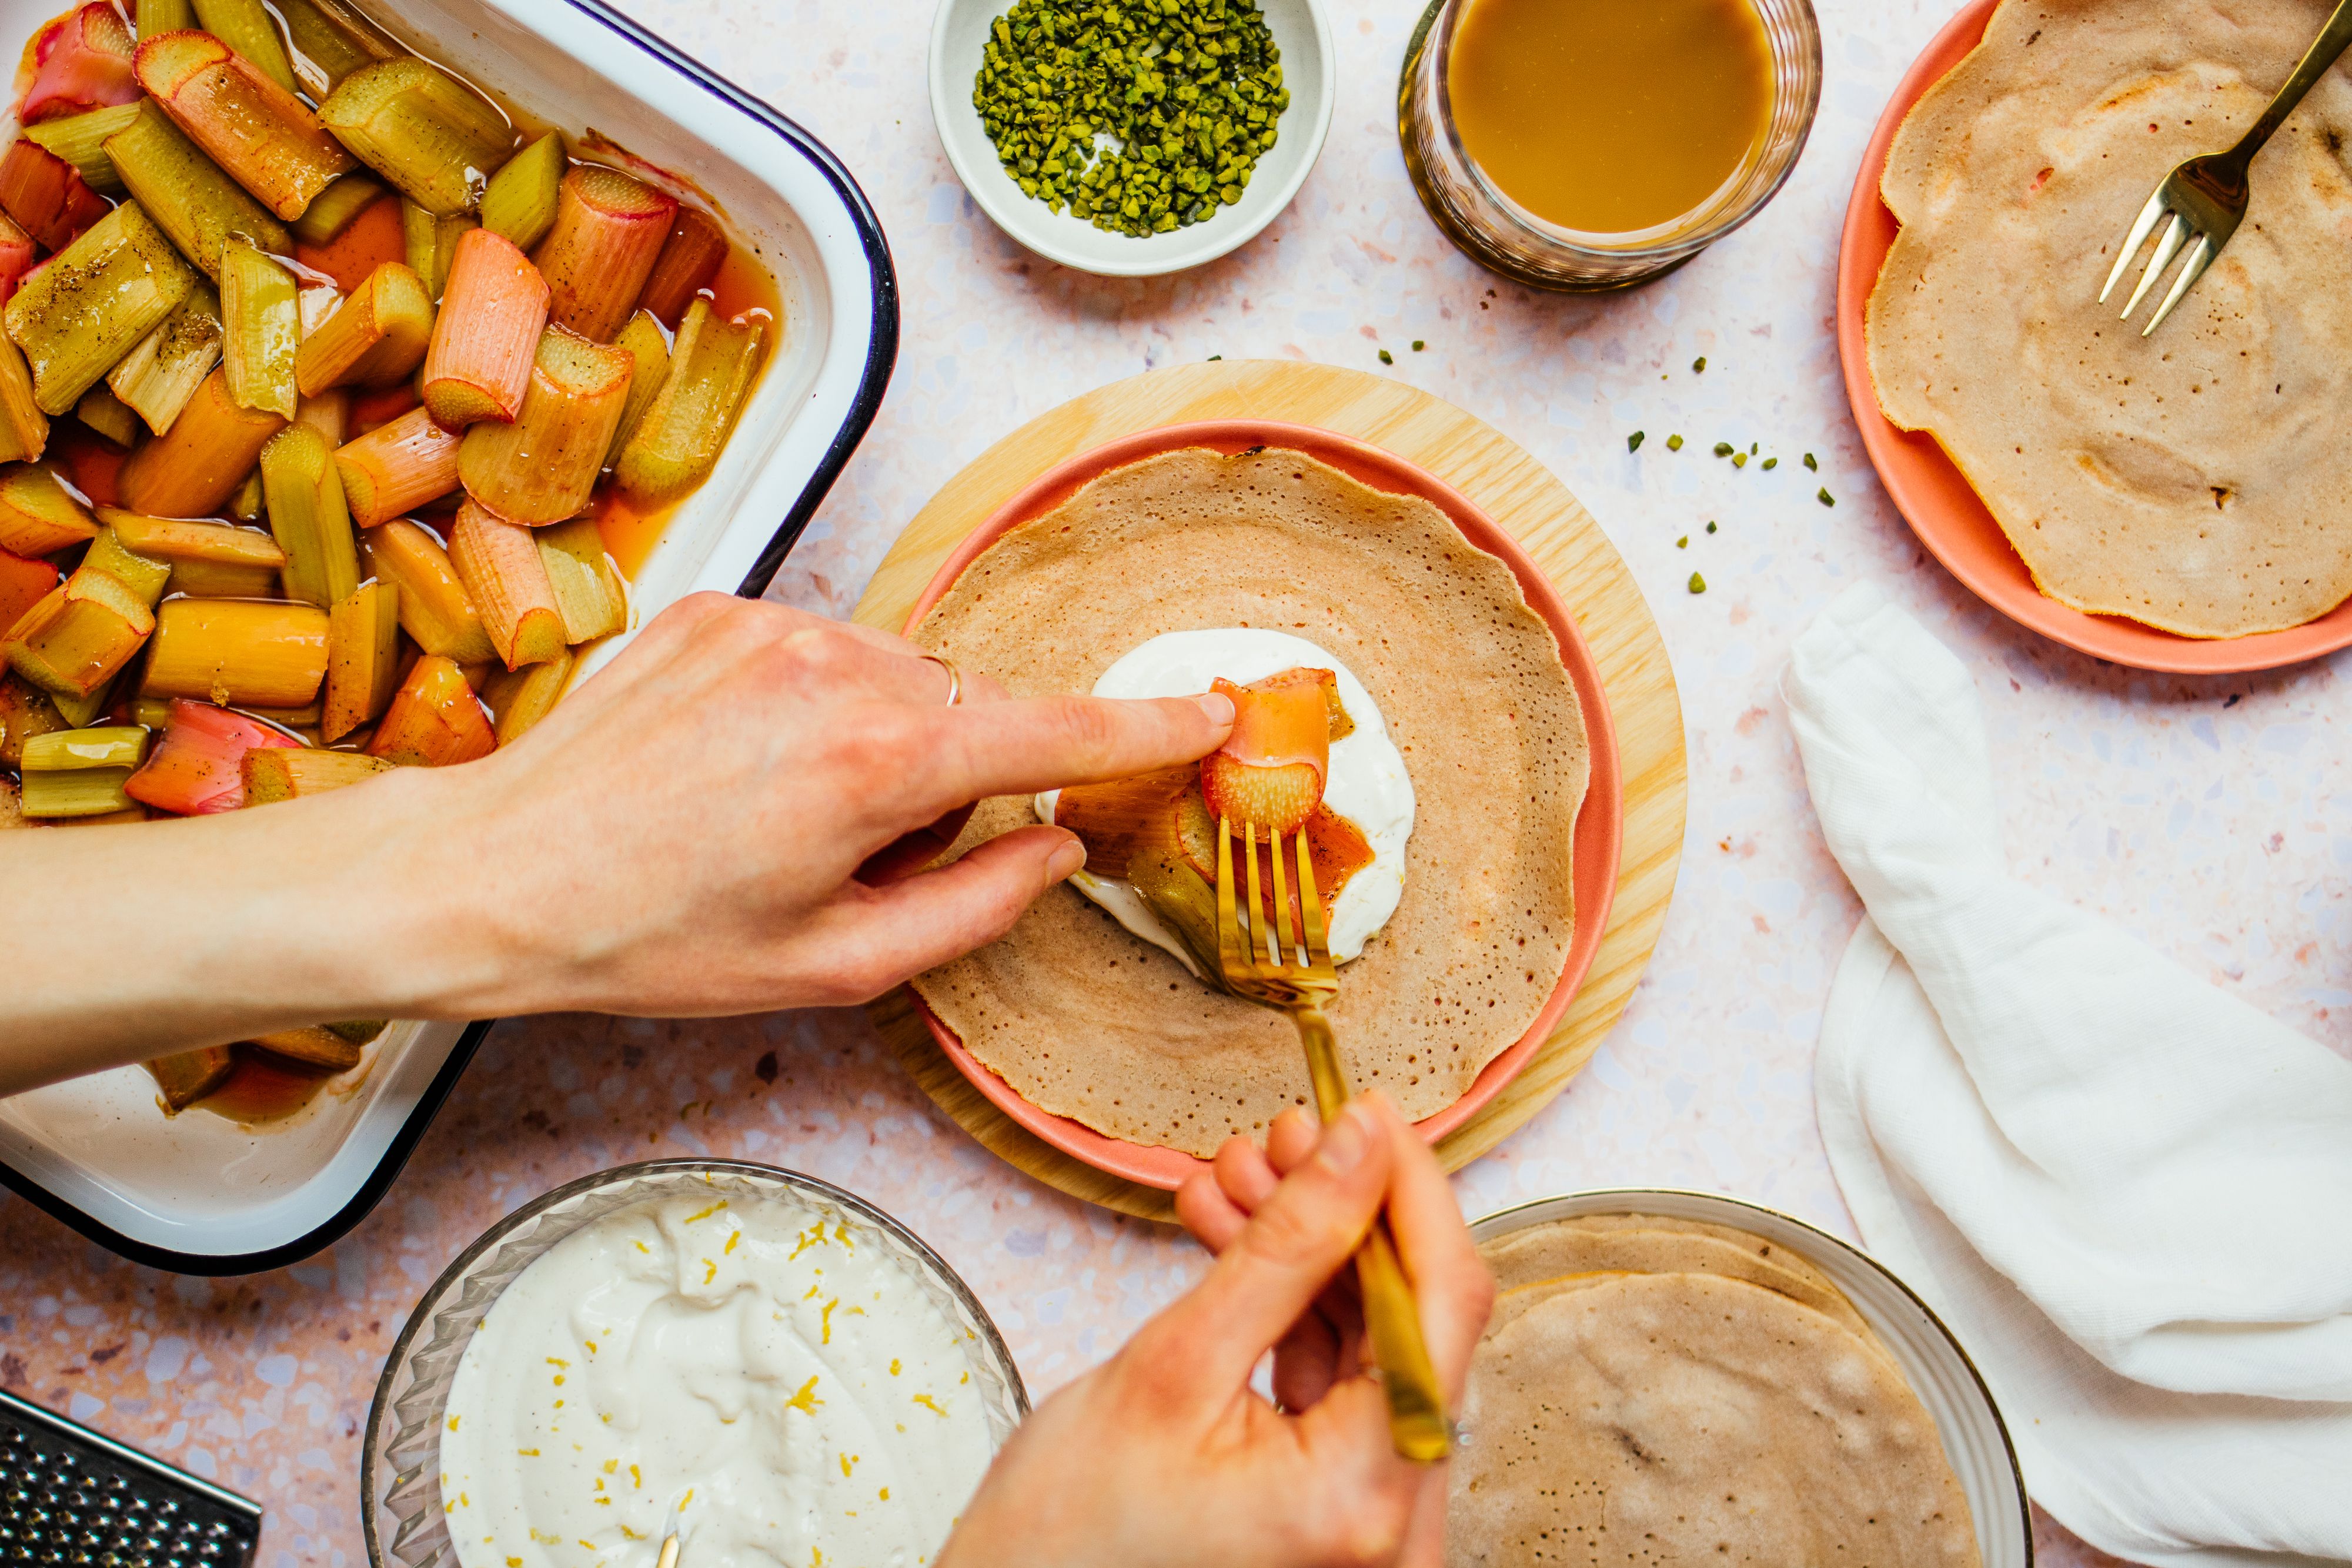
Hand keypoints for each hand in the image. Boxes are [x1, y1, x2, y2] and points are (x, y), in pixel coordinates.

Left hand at [0, 593, 1233, 1087]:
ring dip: (882, 737)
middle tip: (855, 853)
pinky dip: (818, 701)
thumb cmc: (654, 938)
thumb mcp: (836, 964)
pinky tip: (741, 764)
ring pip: (899, 674)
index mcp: (880, 762)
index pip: (1054, 735)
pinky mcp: (721, 605)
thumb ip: (975, 905)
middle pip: (968, 708)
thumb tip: (1054, 853)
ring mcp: (773, 625)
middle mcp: (838, 666)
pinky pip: (824, 647)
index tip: (1212, 712)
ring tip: (779, 811)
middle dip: (951, 777)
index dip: (1144, 729)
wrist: (492, 874)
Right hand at [938, 1094, 1493, 1567]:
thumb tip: (1360, 1143)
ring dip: (1310, 1249)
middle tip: (1281, 1131)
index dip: (1411, 1188)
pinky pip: (1338, 1377)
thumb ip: (1285, 1246)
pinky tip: (1233, 1235)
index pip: (1442, 1304)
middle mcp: (1397, 1516)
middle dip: (1345, 1210)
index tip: (1369, 1108)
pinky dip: (1291, 1306)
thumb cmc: (1068, 1532)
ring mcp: (1372, 1515)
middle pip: (1412, 1319)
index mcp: (1368, 1493)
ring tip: (1235, 1174)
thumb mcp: (1174, 1362)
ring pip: (1372, 1338)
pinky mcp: (1338, 1501)